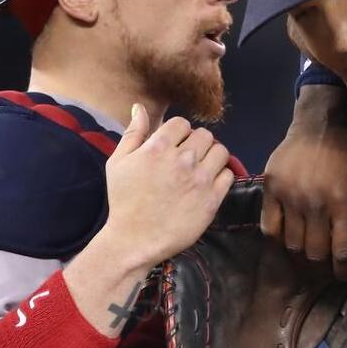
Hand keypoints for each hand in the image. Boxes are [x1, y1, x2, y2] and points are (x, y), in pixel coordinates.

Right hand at [102, 104, 234, 267]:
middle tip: (188, 158)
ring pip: (221, 151)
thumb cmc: (124, 200)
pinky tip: (208, 183)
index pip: (182, 123)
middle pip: (205, 135)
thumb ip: (133, 133)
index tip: (174, 146)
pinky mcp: (212, 198)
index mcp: (158, 147)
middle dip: (196, 143)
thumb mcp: (118, 163)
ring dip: (212, 156)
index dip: (178, 133)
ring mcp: (200, 179)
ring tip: (201, 167)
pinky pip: (228, 175)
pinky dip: (221, 176)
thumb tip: (139, 107)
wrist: (135, 239)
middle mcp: (183, 159)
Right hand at [262, 85, 346, 276]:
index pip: (342, 252)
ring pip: (292, 244)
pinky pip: (270, 227)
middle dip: (324, 262)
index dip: (344, 270)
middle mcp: (314, 201)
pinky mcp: (270, 187)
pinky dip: (280, 237)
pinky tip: (291, 234)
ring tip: (310, 247)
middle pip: (315, 252)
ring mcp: (289, 194)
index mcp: (344, 200)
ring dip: (303, 251)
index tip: (345, 273)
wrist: (322, 122)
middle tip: (328, 260)